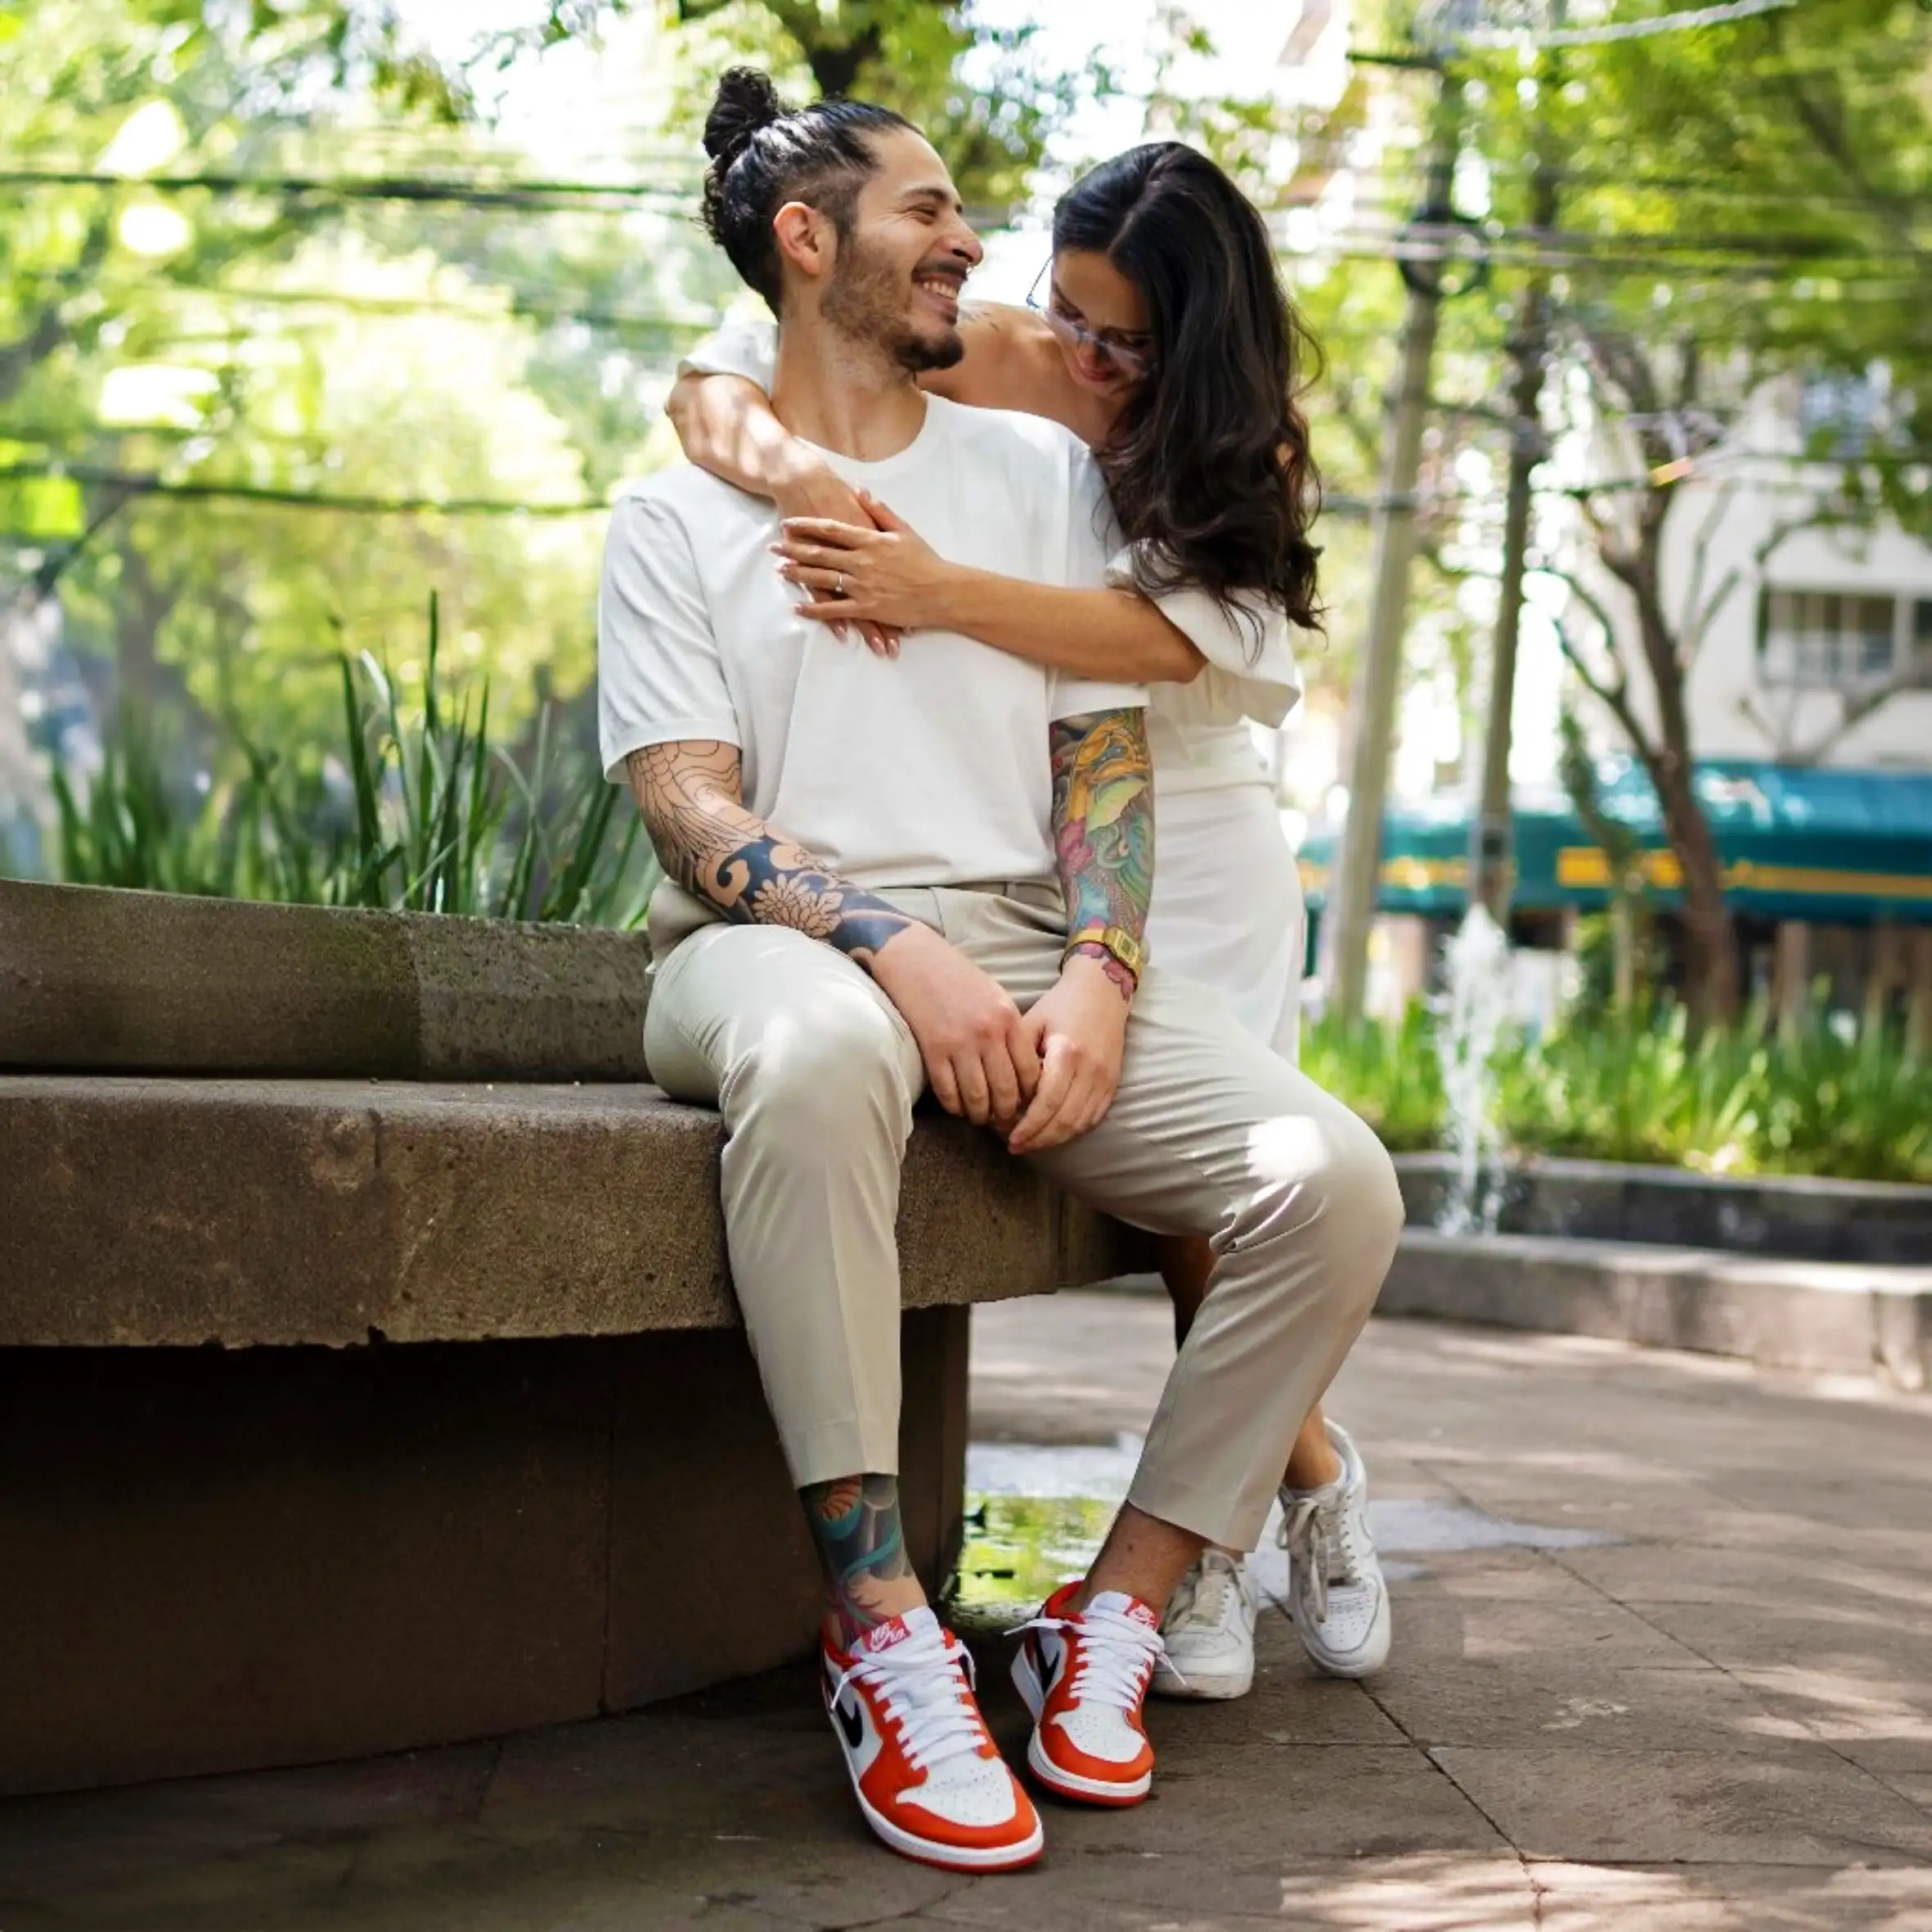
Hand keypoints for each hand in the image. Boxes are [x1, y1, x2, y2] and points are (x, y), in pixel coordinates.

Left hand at [774, 493, 955, 636]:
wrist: (943, 592)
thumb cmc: (926, 561)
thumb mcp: (904, 531)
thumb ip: (880, 512)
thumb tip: (860, 492)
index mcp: (870, 541)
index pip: (831, 530)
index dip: (806, 526)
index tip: (788, 524)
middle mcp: (861, 562)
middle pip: (820, 554)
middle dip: (793, 550)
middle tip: (773, 548)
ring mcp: (862, 586)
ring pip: (822, 580)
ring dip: (798, 576)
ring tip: (780, 571)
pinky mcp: (866, 608)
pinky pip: (835, 609)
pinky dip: (815, 609)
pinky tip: (798, 608)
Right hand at [869, 921, 1040, 1128]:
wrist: (915, 959)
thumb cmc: (957, 977)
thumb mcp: (995, 996)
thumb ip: (1010, 1029)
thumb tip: (1022, 1068)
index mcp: (1008, 1018)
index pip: (1029, 1072)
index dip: (1030, 1096)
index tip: (1026, 1105)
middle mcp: (988, 1034)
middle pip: (1006, 1090)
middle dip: (1007, 1113)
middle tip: (1004, 1121)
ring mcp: (959, 1044)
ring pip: (978, 1098)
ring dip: (980, 1115)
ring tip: (980, 1118)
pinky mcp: (933, 1051)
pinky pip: (948, 1092)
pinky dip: (955, 1106)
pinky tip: (957, 1107)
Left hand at [1006, 952, 1131, 1154]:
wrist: (1103, 992)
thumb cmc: (1060, 1005)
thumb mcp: (1031, 1022)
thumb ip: (1018, 1058)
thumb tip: (1003, 1097)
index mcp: (1067, 1052)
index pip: (1047, 1102)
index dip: (1028, 1126)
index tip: (1008, 1137)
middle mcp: (1090, 1069)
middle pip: (1063, 1119)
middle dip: (1037, 1139)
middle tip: (1015, 1146)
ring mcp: (1105, 1078)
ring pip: (1079, 1123)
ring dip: (1054, 1139)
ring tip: (1031, 1144)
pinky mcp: (1113, 1083)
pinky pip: (1093, 1117)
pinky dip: (1073, 1131)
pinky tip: (1054, 1134)